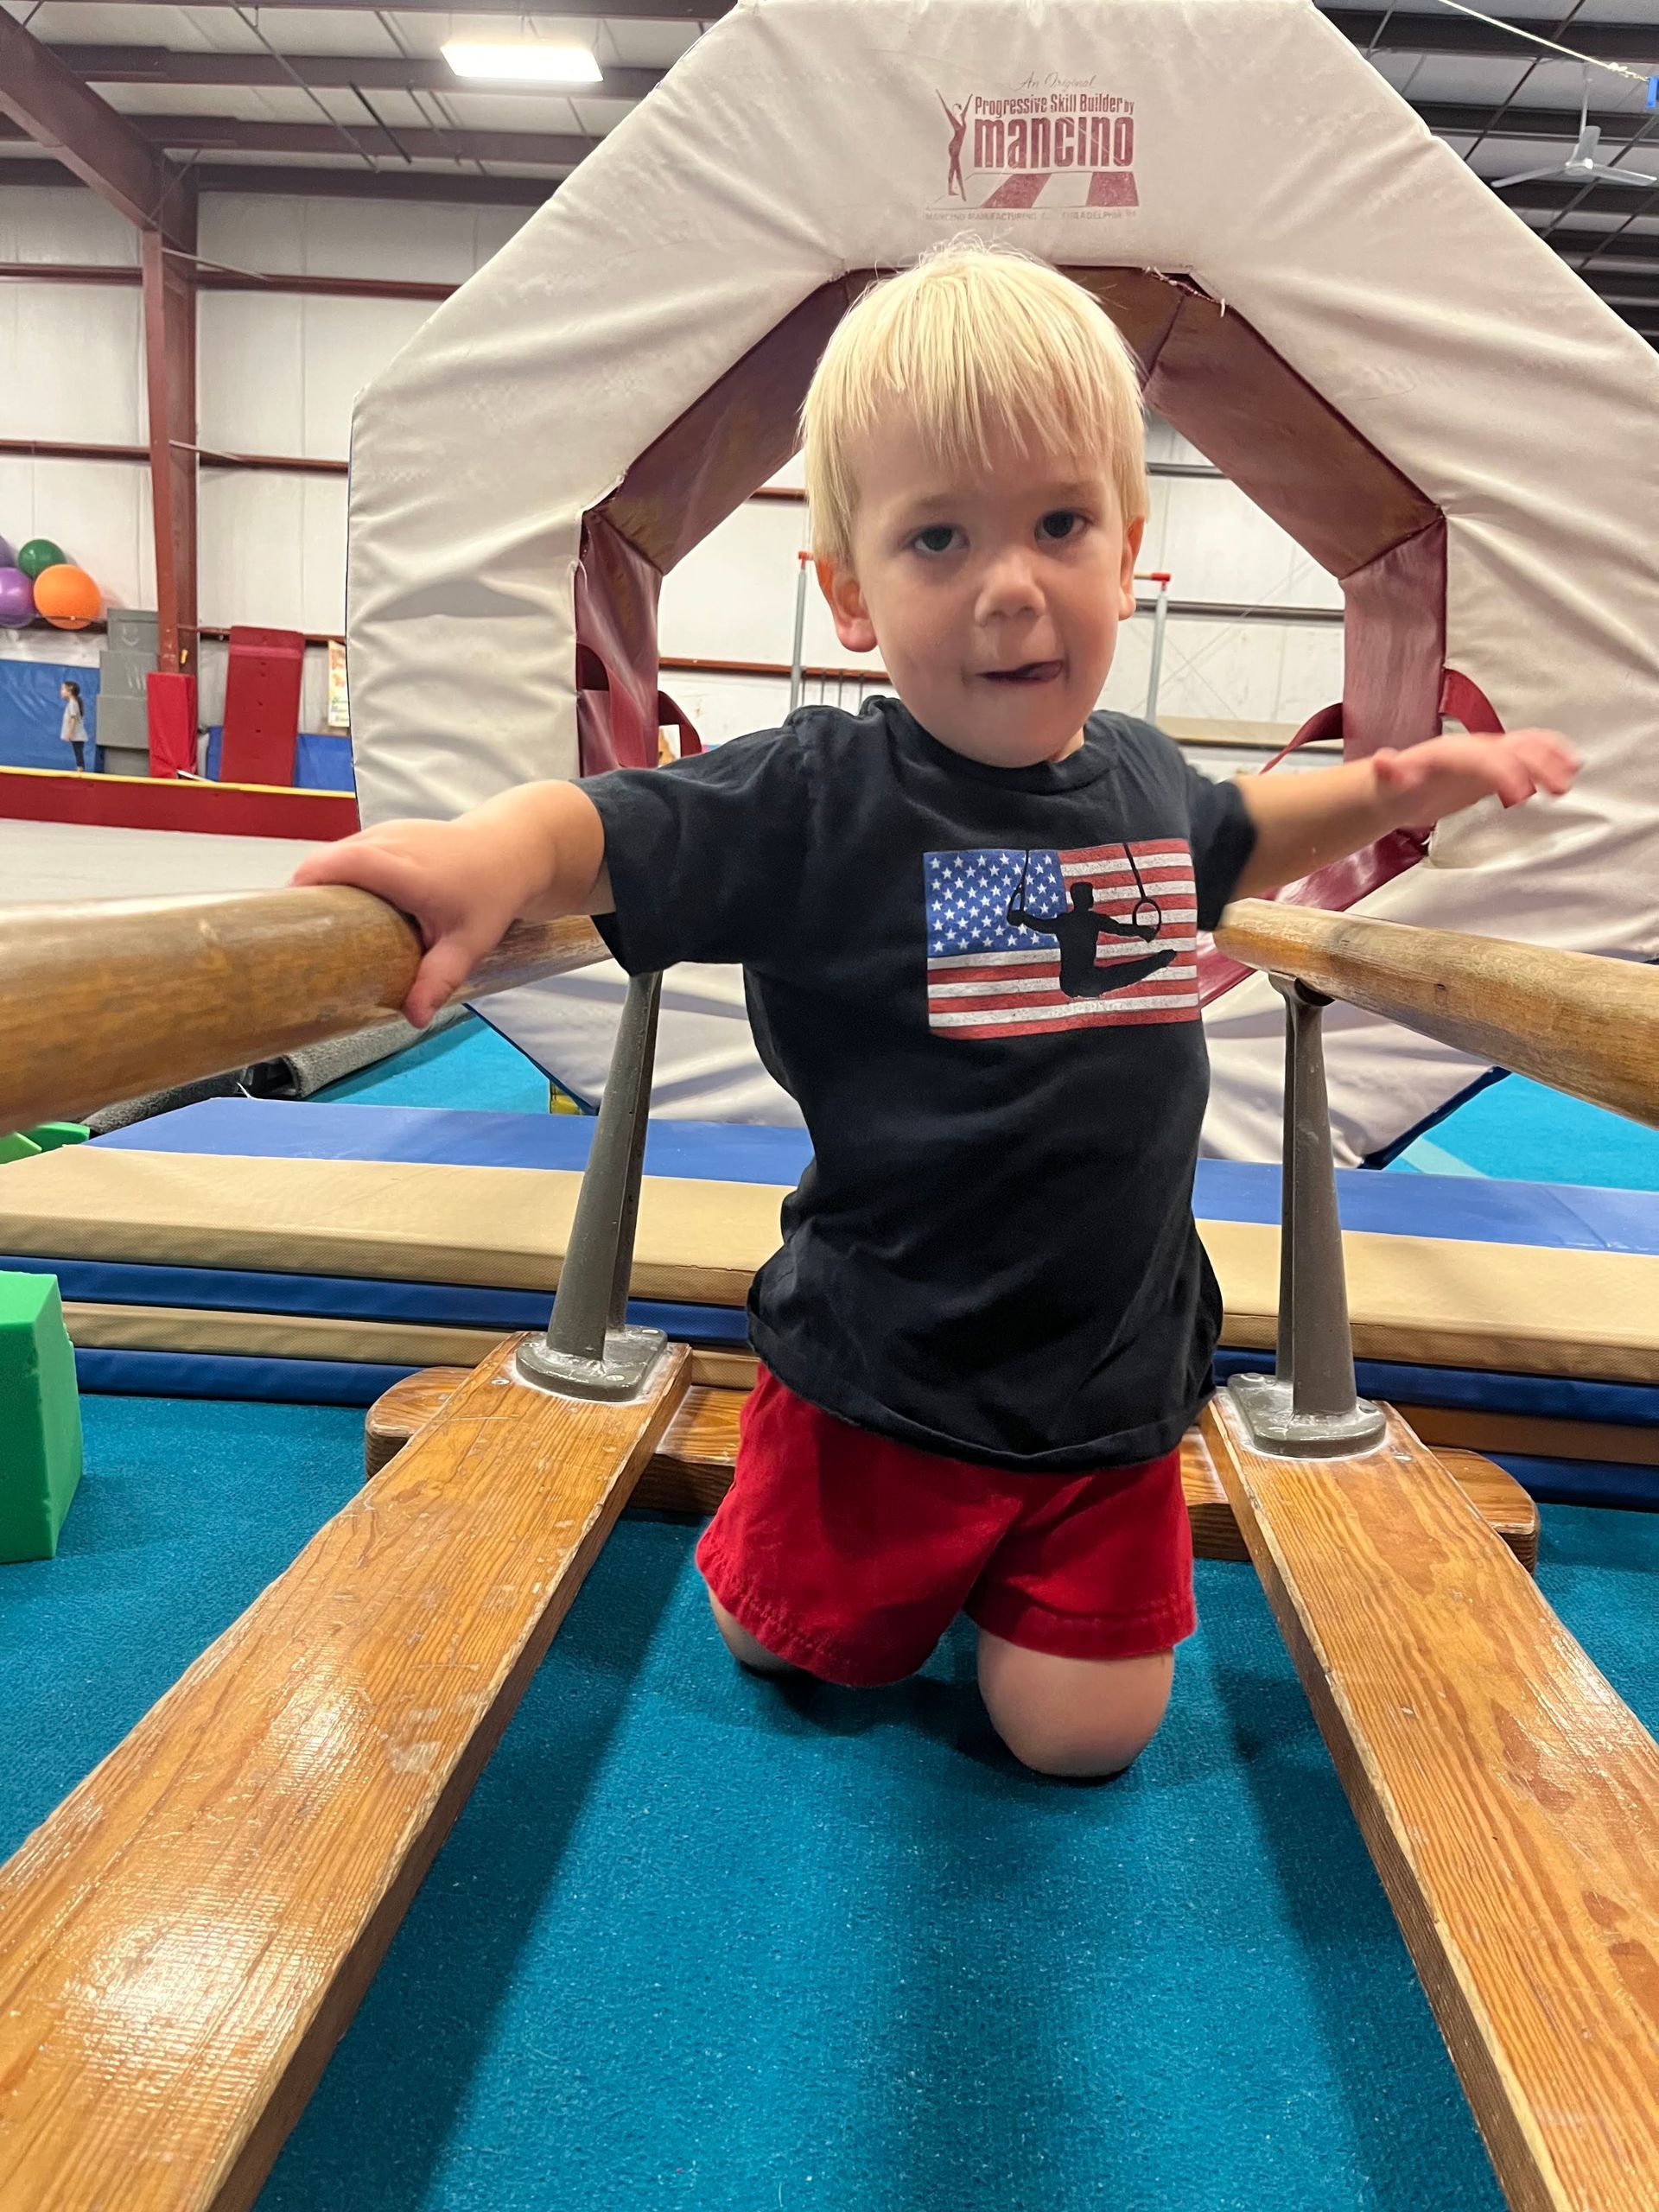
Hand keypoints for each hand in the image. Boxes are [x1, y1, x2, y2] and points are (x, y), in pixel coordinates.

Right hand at [290, 815, 541, 1028]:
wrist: (512, 849)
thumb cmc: (491, 893)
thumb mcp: (469, 942)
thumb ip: (439, 978)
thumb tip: (414, 1018)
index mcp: (406, 869)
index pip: (344, 864)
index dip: (310, 882)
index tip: (286, 913)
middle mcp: (391, 842)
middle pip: (330, 859)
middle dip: (306, 890)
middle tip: (297, 933)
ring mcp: (388, 830)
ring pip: (337, 852)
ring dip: (321, 881)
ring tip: (313, 923)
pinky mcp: (387, 830)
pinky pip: (350, 849)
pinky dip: (338, 871)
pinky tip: (339, 903)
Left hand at [1372, 729, 1579, 828]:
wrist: (1399, 785)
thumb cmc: (1394, 785)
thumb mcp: (1387, 783)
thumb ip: (1388, 773)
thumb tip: (1381, 762)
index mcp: (1451, 753)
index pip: (1482, 757)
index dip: (1503, 771)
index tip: (1520, 792)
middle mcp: (1473, 749)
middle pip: (1511, 749)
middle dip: (1536, 765)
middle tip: (1559, 788)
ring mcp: (1487, 755)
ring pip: (1524, 749)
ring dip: (1549, 760)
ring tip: (1570, 778)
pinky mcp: (1495, 767)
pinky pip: (1527, 758)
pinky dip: (1548, 760)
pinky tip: (1568, 770)